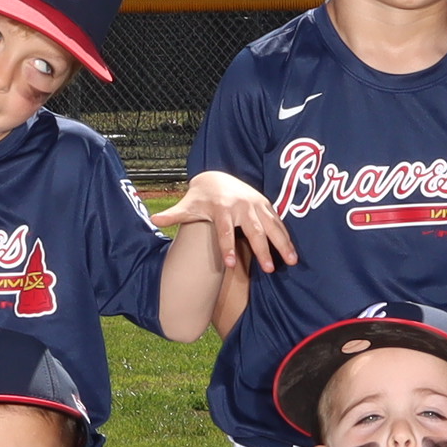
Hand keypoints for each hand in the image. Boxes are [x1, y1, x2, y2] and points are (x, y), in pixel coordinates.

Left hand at [167, 168, 298, 272]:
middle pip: (254, 230)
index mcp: (222, 209)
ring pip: (272, 226)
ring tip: (292, 262)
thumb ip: (174, 213)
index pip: (225, 230)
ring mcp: (256, 205)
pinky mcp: (266, 205)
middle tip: (269, 269)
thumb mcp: (188, 205)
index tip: (230, 265)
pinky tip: (293, 253)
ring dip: (282, 244)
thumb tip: (154, 218)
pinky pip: (278, 222)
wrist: (218, 177)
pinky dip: (286, 236)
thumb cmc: (201, 198)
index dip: (227, 247)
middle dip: (262, 250)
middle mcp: (242, 206)